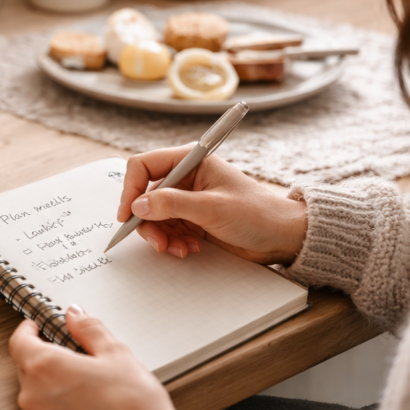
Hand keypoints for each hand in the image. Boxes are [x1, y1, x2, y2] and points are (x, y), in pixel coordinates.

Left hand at [8, 306, 181, 409]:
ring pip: (39, 392)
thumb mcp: (115, 353)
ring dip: (54, 381)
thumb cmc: (134, 405)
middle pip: (27, 366)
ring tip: (87, 378)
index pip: (19, 341)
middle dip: (44, 354)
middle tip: (70, 348)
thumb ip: (89, 329)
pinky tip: (91, 402)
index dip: (27, 329)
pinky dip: (63, 404)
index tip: (35, 324)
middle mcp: (36, 396)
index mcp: (45, 368)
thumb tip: (75, 315)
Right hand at [117, 146, 307, 263]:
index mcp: (191, 160)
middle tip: (158, 243)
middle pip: (146, 195)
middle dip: (148, 221)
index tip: (127, 215)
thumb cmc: (257, 213)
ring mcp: (188, 199)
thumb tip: (137, 206)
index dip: (131, 189)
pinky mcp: (193, 219)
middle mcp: (186, 177)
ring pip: (155, 217)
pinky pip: (168, 230)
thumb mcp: (212, 208)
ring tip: (180, 249)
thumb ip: (172, 204)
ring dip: (162, 236)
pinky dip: (173, 242)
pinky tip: (190, 249)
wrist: (282, 236)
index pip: (144, 166)